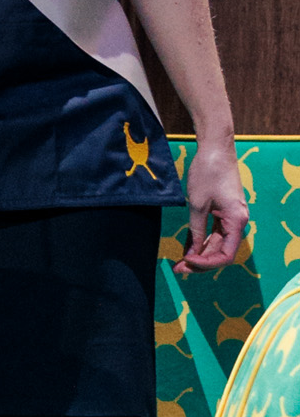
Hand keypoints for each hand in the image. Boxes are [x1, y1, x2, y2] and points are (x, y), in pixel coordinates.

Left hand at [180, 132, 250, 269]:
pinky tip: (187, 248)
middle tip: (178, 268)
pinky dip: (202, 241)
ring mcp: (231, 217)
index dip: (206, 263)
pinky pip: (214, 232)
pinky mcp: (224, 211)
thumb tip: (192, 252)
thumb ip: (196, 230)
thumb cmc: (208, 173)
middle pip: (221, 251)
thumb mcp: (198, 204)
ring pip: (217, 243)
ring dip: (200, 253)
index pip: (226, 255)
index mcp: (236, 221)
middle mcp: (238, 222)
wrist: (215, 148)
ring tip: (180, 263)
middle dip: (200, 262)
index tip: (187, 261)